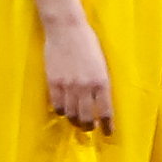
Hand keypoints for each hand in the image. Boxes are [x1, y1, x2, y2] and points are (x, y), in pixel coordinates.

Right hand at [44, 12, 115, 130]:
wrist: (66, 29)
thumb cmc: (88, 42)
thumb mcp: (101, 64)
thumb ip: (101, 83)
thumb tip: (100, 101)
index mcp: (102, 81)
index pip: (106, 111)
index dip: (107, 125)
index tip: (108, 133)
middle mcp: (85, 87)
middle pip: (87, 117)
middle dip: (89, 127)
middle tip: (90, 128)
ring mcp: (68, 86)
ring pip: (71, 114)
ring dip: (75, 121)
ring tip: (77, 121)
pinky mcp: (53, 82)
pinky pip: (57, 105)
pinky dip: (61, 111)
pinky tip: (64, 110)